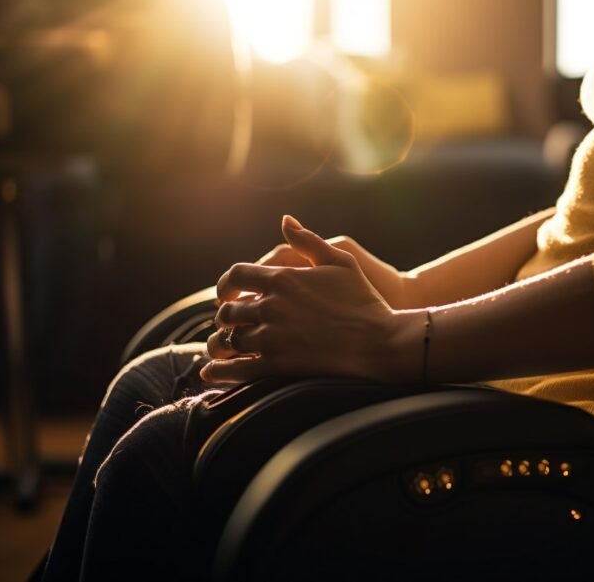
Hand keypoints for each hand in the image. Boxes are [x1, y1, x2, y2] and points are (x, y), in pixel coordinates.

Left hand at [201, 216, 421, 383]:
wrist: (379, 341)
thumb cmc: (364, 300)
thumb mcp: (342, 260)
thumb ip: (308, 241)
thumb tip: (285, 221)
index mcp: (283, 278)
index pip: (236, 275)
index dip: (225, 285)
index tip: (226, 295)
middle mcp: (272, 305)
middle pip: (229, 310)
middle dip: (225, 318)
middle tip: (229, 325)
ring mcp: (272, 336)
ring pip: (229, 340)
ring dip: (222, 345)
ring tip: (222, 349)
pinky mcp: (277, 364)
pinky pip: (237, 368)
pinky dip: (220, 372)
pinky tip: (213, 373)